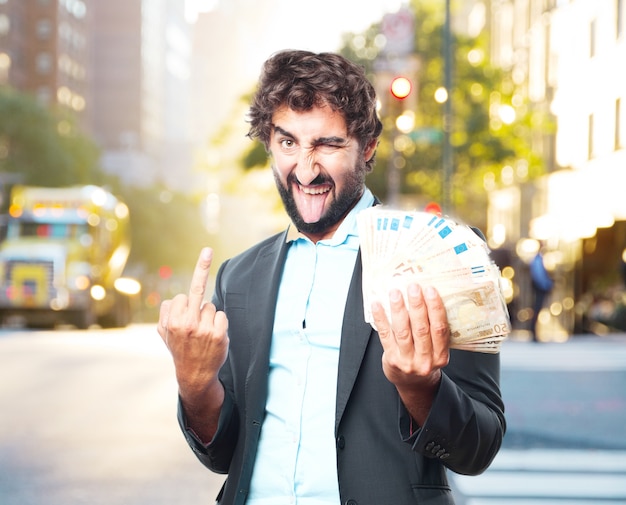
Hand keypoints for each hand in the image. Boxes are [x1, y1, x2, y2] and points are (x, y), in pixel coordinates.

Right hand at [157, 247, 228, 395]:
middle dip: (200, 276)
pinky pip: (221, 315)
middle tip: (205, 261)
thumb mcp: (164, 333)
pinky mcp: (219, 335)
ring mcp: (205, 330)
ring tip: (202, 330)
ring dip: (207, 314)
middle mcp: (189, 325)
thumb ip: (165, 314)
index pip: (181, 297)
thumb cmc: (180, 348)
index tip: (184, 310)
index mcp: (173, 323)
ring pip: (209, 306)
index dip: (183, 303)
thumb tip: (172, 299)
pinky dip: (219, 321)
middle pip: (196, 291)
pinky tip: (213, 332)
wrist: (195, 373)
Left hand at [371, 283, 449, 420]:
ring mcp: (407, 361)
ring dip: (398, 309)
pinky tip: (378, 305)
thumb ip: (435, 331)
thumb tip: (428, 298)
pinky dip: (381, 319)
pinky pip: (385, 336)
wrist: (413, 384)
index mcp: (441, 356)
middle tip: (413, 287)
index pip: (439, 329)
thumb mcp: (437, 350)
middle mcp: (425, 360)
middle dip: (417, 305)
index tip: (431, 290)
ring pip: (403, 331)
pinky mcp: (391, 359)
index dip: (435, 309)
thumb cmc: (426, 359)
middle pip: (421, 329)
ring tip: (395, 293)